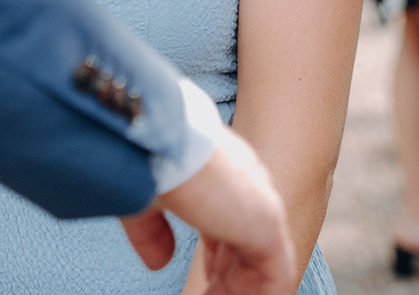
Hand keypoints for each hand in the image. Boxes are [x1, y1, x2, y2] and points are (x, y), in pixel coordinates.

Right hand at [121, 125, 295, 294]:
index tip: (207, 278)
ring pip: (263, 266)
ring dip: (238, 292)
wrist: (153, 138)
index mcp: (226, 171)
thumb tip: (158, 262)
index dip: (221, 254)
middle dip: (231, 278)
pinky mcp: (268, 228)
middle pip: (252, 245)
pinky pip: (274, 280)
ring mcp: (263, 206)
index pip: (233, 218)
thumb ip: (154, 230)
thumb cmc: (144, 156)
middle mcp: (251, 186)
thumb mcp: (145, 197)